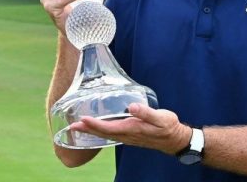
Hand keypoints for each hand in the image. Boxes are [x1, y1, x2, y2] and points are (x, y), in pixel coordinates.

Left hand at [70, 103, 191, 154]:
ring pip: (106, 134)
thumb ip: (146, 112)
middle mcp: (127, 135)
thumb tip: (132, 106)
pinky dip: (101, 131)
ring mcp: (128, 137)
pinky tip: (98, 128)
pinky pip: (111, 134)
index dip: (94, 124)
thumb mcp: (161, 118)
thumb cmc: (169, 127)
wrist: (175, 139)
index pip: (109, 128)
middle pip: (103, 133)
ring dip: (92, 131)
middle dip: (87, 129)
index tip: (82, 119)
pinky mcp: (130, 135)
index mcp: (132, 129)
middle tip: (72, 126)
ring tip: (79, 127)